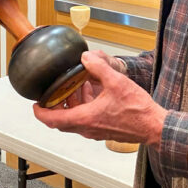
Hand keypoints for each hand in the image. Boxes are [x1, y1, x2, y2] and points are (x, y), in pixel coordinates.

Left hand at [32, 51, 166, 147]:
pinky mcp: (104, 129)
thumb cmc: (137, 110)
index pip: (53, 120)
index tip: (34, 105)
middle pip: (62, 120)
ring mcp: (96, 130)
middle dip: (56, 105)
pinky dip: (84, 106)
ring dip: (72, 104)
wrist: (153, 125)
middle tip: (54, 92)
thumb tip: (86, 57)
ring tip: (77, 86)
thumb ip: (98, 67)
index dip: (40, 113)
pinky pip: (86, 119)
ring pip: (75, 119)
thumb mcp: (116, 82)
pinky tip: (93, 91)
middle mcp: (88, 127)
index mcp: (85, 118)